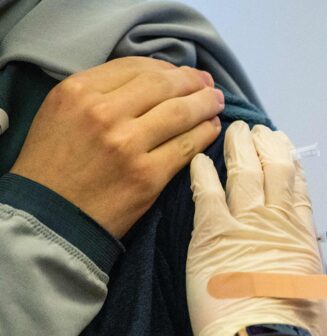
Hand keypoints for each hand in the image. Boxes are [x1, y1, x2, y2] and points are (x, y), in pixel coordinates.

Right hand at [10, 57, 223, 237]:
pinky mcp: (148, 176)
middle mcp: (104, 114)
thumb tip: (154, 79)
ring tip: (216, 102)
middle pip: (164, 85)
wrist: (50, 219)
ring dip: (206, 104)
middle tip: (208, 84)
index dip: (167, 68)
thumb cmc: (54, 165)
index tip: (183, 73)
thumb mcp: (63, 112)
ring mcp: (128, 145)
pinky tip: (212, 128)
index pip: (137, 66)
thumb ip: (100, 91)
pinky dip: (206, 133)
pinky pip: (188, 146)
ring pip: (182, 113)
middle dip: (193, 81)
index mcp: (79, 92)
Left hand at [186, 121, 326, 335]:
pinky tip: (199, 159)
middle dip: (265, 145)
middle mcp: (276, 221)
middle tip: (257, 129)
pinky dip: (203, 173)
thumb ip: (323, 290)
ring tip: (234, 129)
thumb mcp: (326, 305)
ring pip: (243, 173)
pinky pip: (207, 193)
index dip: (290, 162)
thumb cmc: (300, 331)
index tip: (283, 146)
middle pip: (272, 170)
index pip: (297, 187)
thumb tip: (325, 293)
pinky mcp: (212, 235)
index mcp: (303, 235)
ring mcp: (244, 224)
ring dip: (239, 148)